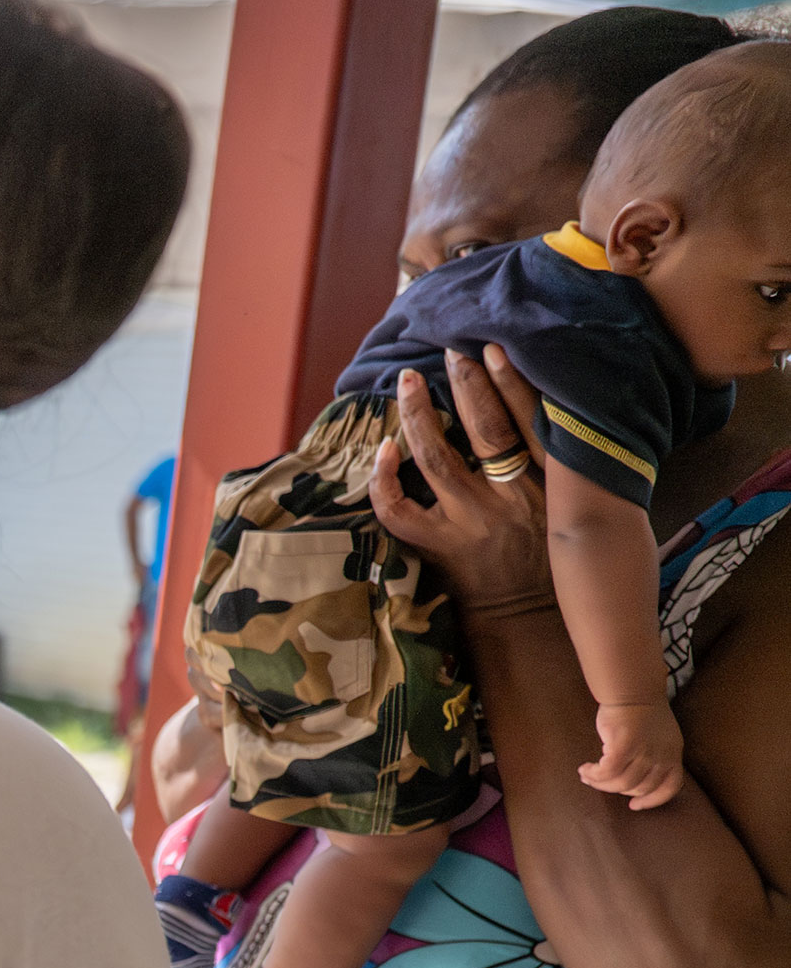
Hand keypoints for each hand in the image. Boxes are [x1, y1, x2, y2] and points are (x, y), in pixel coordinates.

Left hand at [372, 348, 551, 610]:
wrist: (535, 620)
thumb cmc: (559, 553)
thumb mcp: (584, 504)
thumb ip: (576, 461)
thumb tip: (571, 403)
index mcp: (556, 483)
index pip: (534, 421)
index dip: (512, 382)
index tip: (493, 347)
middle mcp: (514, 498)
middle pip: (487, 430)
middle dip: (465, 385)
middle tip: (449, 350)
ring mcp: (472, 522)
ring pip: (438, 460)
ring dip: (418, 416)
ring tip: (407, 382)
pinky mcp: (440, 547)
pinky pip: (400, 511)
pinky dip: (385, 479)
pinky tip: (383, 450)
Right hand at [587, 698, 687, 808]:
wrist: (633, 690)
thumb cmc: (641, 711)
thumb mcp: (658, 737)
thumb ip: (653, 756)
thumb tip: (633, 778)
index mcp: (673, 753)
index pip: (670, 786)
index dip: (653, 800)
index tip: (634, 805)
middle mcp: (661, 755)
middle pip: (639, 787)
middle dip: (617, 790)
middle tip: (600, 783)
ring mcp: (644, 752)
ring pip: (620, 783)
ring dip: (600, 784)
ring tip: (587, 777)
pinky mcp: (624, 747)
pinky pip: (606, 772)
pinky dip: (593, 774)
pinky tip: (585, 769)